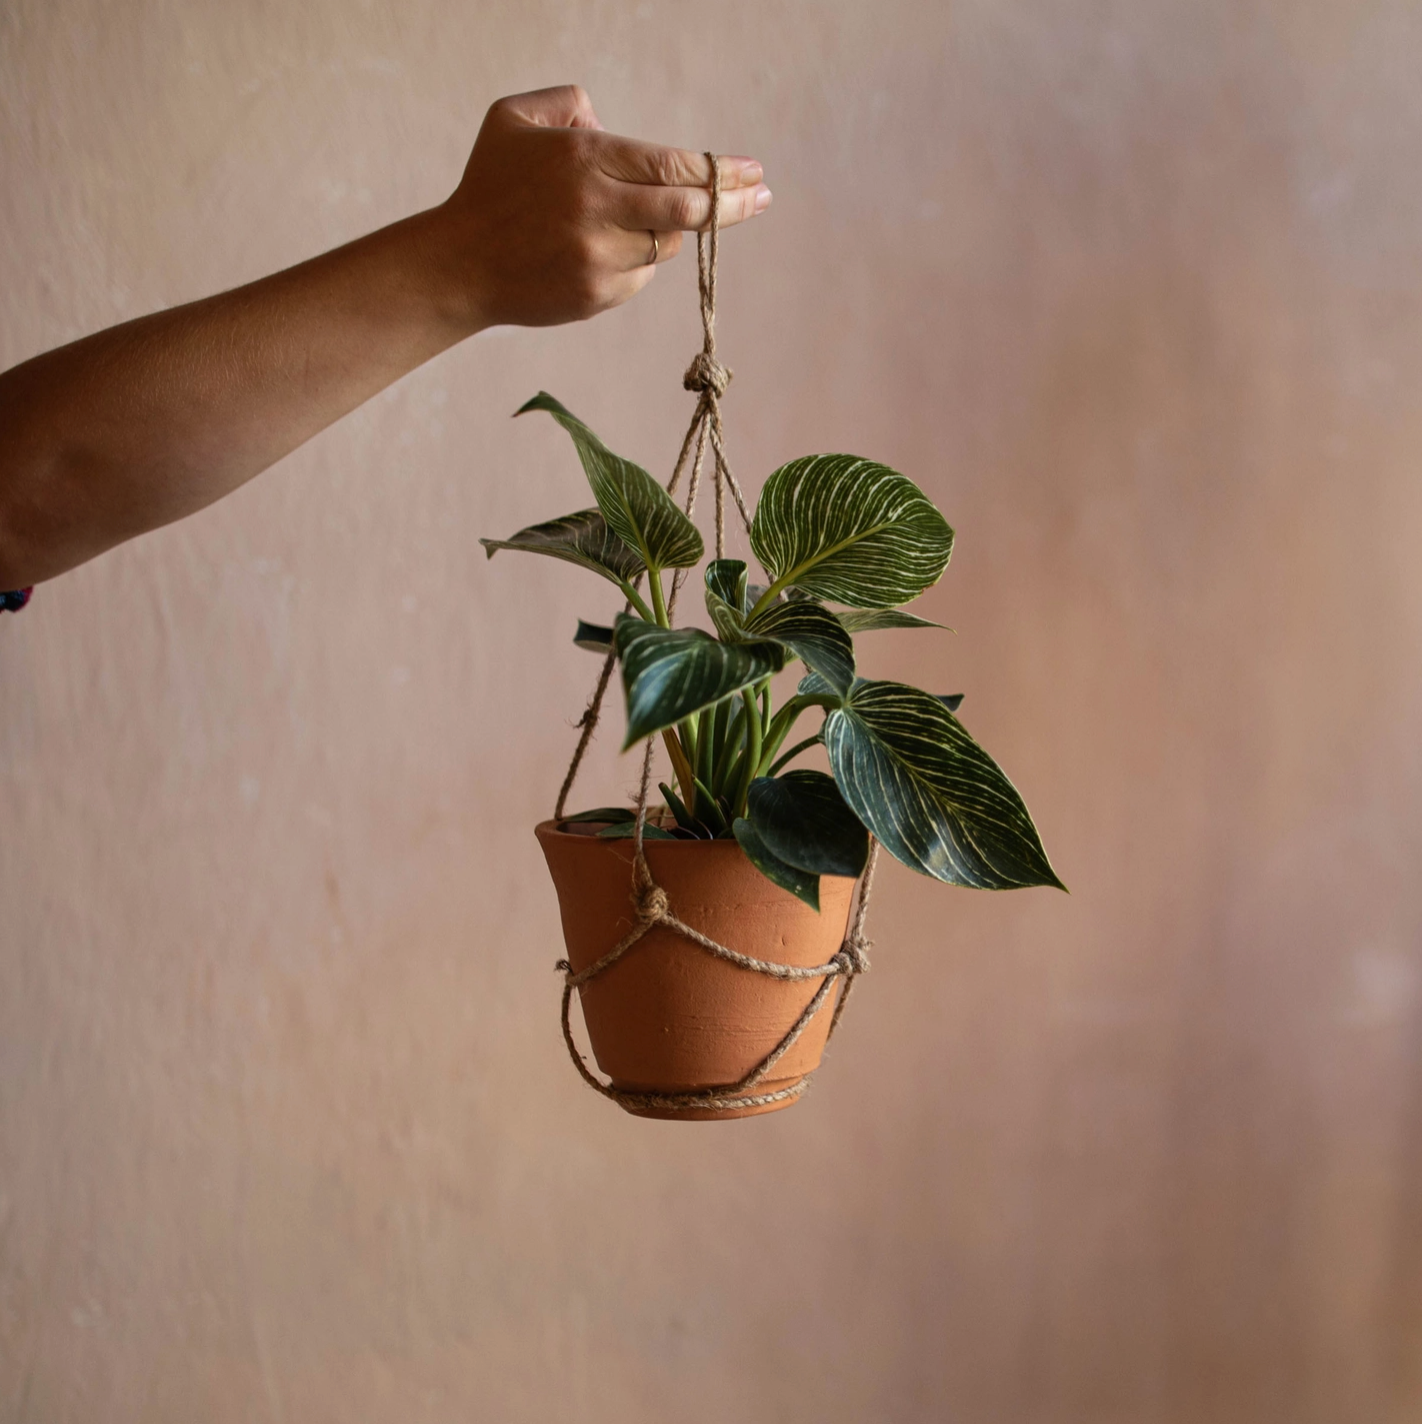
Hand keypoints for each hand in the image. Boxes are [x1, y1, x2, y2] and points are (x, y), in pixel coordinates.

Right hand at [434, 85, 770, 329]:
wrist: (459, 264)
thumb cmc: (489, 185)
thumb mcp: (515, 118)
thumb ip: (570, 103)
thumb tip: (613, 127)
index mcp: (586, 158)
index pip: (675, 165)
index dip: (721, 171)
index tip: (753, 171)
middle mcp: (597, 208)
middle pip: (688, 209)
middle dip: (732, 203)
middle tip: (762, 196)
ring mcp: (599, 256)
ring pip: (664, 245)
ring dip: (662, 232)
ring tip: (624, 222)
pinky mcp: (597, 294)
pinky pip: (639, 276)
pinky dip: (634, 261)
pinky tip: (597, 252)